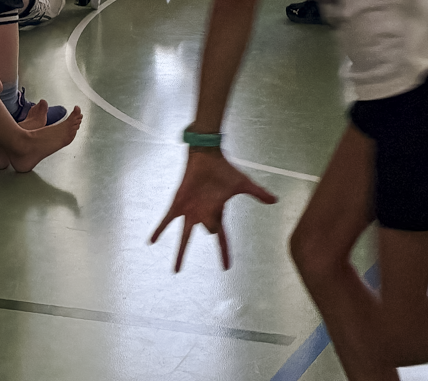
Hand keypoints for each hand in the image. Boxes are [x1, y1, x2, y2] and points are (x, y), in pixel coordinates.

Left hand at [151, 148, 277, 270]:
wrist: (207, 156)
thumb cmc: (225, 170)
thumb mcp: (243, 184)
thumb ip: (258, 194)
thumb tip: (275, 200)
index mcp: (217, 213)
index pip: (221, 238)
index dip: (224, 253)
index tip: (226, 268)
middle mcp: (203, 215)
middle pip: (206, 233)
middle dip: (211, 229)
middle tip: (212, 224)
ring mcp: (190, 211)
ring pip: (184, 237)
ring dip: (180, 254)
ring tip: (176, 271)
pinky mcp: (178, 204)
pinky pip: (167, 220)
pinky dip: (160, 229)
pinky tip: (152, 241)